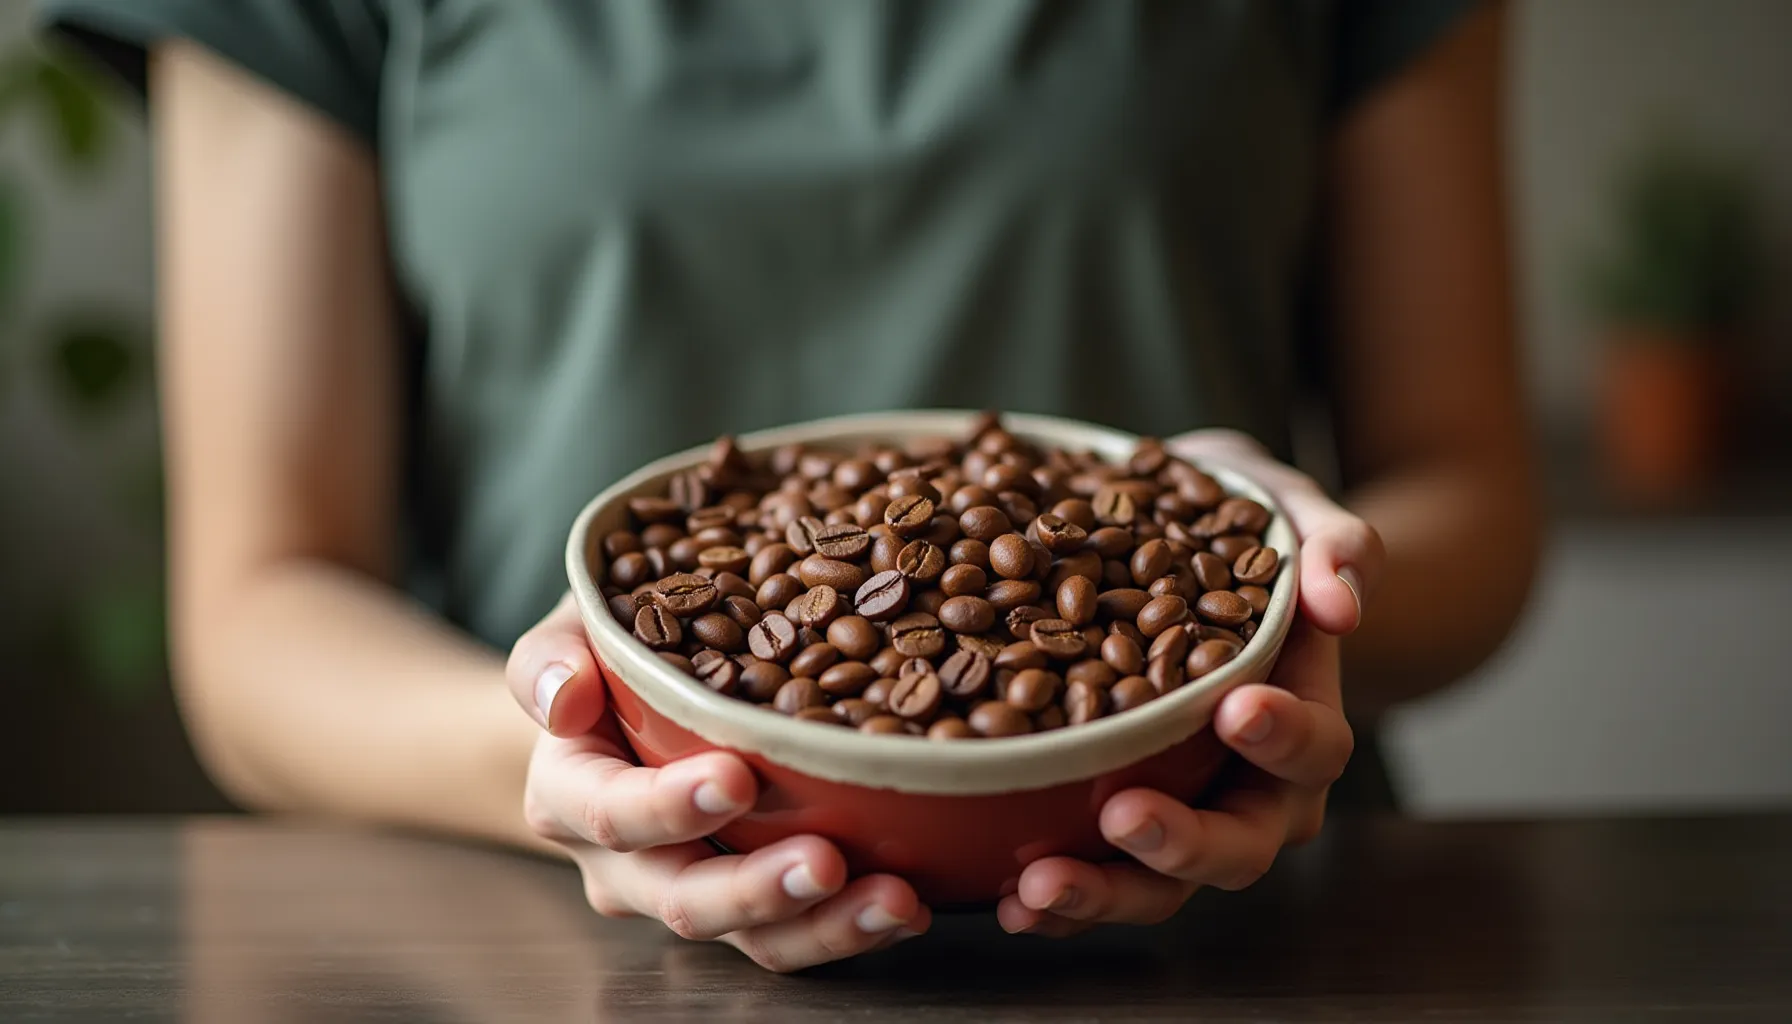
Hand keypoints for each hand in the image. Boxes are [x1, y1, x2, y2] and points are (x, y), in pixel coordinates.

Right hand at [505, 596, 929, 970]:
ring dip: (824, 926)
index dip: (669, 806)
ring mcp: (688, 894)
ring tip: (894, 901)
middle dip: (757, 889)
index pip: (611, 813)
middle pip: (683, 899)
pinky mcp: (748, 909)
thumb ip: (552, 657)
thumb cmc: (603, 653)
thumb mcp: (571, 631)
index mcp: (570, 795)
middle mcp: (623, 864)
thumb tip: (563, 695)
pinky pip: (795, 935)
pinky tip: (909, 904)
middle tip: (826, 862)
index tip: (737, 780)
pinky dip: (853, 926)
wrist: (610, 709)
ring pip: (749, 938)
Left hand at [997, 430, 1381, 935]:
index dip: (1283, 736)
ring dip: (1104, 891)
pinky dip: (1057, 900)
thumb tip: (1341, 601)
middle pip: (1238, 845)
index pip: (1313, 747)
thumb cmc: (1246, 527)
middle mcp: (1253, 789)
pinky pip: (1097, 877)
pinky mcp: (1118, 826)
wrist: (1187, 551)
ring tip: (1039, 885)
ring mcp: (1186, 815)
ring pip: (1160, 883)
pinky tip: (1006, 899)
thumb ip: (1335, 546)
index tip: (1237, 707)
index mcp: (1303, 721)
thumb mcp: (1289, 511)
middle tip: (1123, 815)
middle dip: (1182, 842)